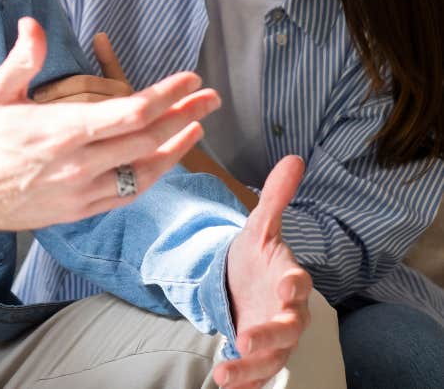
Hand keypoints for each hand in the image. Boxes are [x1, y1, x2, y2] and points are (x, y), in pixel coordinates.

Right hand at [0, 18, 219, 236]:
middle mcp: (79, 164)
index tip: (189, 79)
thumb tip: (33, 23)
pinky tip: (164, 162)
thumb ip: (22, 59)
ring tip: (198, 128)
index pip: (131, 112)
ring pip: (143, 171)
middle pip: (148, 139)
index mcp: (62, 131)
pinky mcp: (78, 210)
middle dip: (185, 116)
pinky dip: (152, 177)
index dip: (167, 95)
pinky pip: (126, 194)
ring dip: (176, 148)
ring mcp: (81, 192)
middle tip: (211, 98)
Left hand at [214, 156, 311, 388]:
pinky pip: (254, 374)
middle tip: (247, 338)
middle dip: (271, 335)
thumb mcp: (259, 225)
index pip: (299, 282)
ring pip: (270, 357)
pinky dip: (243, 384)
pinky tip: (224, 387)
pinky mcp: (256, 354)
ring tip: (224, 371)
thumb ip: (275, 197)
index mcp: (289, 278)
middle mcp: (286, 312)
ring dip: (250, 367)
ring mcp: (272, 336)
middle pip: (288, 328)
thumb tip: (294, 158)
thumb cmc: (256, 255)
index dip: (295, 284)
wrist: (243, 281)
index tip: (288, 284)